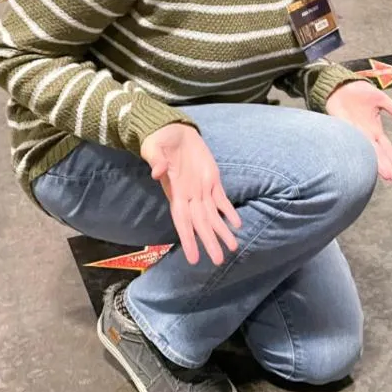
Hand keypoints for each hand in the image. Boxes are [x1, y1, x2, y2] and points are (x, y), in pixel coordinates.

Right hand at [140, 123, 241, 265]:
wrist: (173, 130)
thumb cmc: (160, 141)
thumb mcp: (154, 148)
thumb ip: (156, 161)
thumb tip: (157, 172)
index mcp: (175, 192)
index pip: (182, 221)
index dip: (188, 239)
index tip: (193, 258)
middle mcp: (189, 196)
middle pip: (201, 224)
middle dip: (210, 242)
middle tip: (218, 261)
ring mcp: (202, 189)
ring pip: (214, 216)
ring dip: (222, 231)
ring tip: (233, 248)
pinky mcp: (212, 179)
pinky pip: (222, 199)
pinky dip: (229, 212)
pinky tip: (237, 224)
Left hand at [325, 80, 391, 181]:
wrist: (340, 86)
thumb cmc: (359, 93)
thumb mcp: (381, 100)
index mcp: (375, 131)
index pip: (387, 149)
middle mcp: (365, 136)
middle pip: (378, 154)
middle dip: (386, 167)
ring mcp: (354, 133)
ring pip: (366, 151)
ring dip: (375, 163)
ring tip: (384, 174)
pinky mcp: (343, 127)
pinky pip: (351, 139)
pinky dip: (357, 148)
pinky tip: (363, 159)